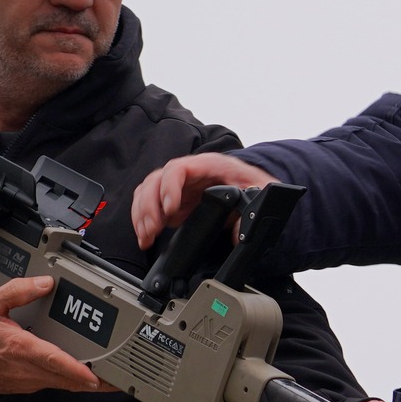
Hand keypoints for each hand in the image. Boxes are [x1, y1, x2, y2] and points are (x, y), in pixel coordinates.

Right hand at [0, 276, 106, 394]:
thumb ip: (18, 290)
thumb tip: (44, 283)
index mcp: (19, 347)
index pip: (53, 360)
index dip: (76, 370)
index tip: (95, 376)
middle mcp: (26, 368)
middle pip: (67, 378)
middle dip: (95, 381)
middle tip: (119, 378)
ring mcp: (29, 380)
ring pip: (63, 383)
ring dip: (86, 382)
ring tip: (110, 375)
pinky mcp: (29, 384)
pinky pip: (55, 383)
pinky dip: (71, 379)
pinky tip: (84, 372)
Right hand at [131, 154, 276, 248]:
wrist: (251, 185)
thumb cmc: (252, 182)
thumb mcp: (258, 191)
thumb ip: (253, 208)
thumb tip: (241, 233)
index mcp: (206, 165)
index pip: (178, 169)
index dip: (169, 187)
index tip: (170, 209)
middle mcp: (187, 172)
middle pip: (156, 180)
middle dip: (150, 206)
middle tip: (154, 229)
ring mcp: (177, 185)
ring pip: (147, 192)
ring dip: (142, 215)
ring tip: (147, 236)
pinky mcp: (173, 198)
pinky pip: (149, 204)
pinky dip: (142, 220)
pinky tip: (145, 236)